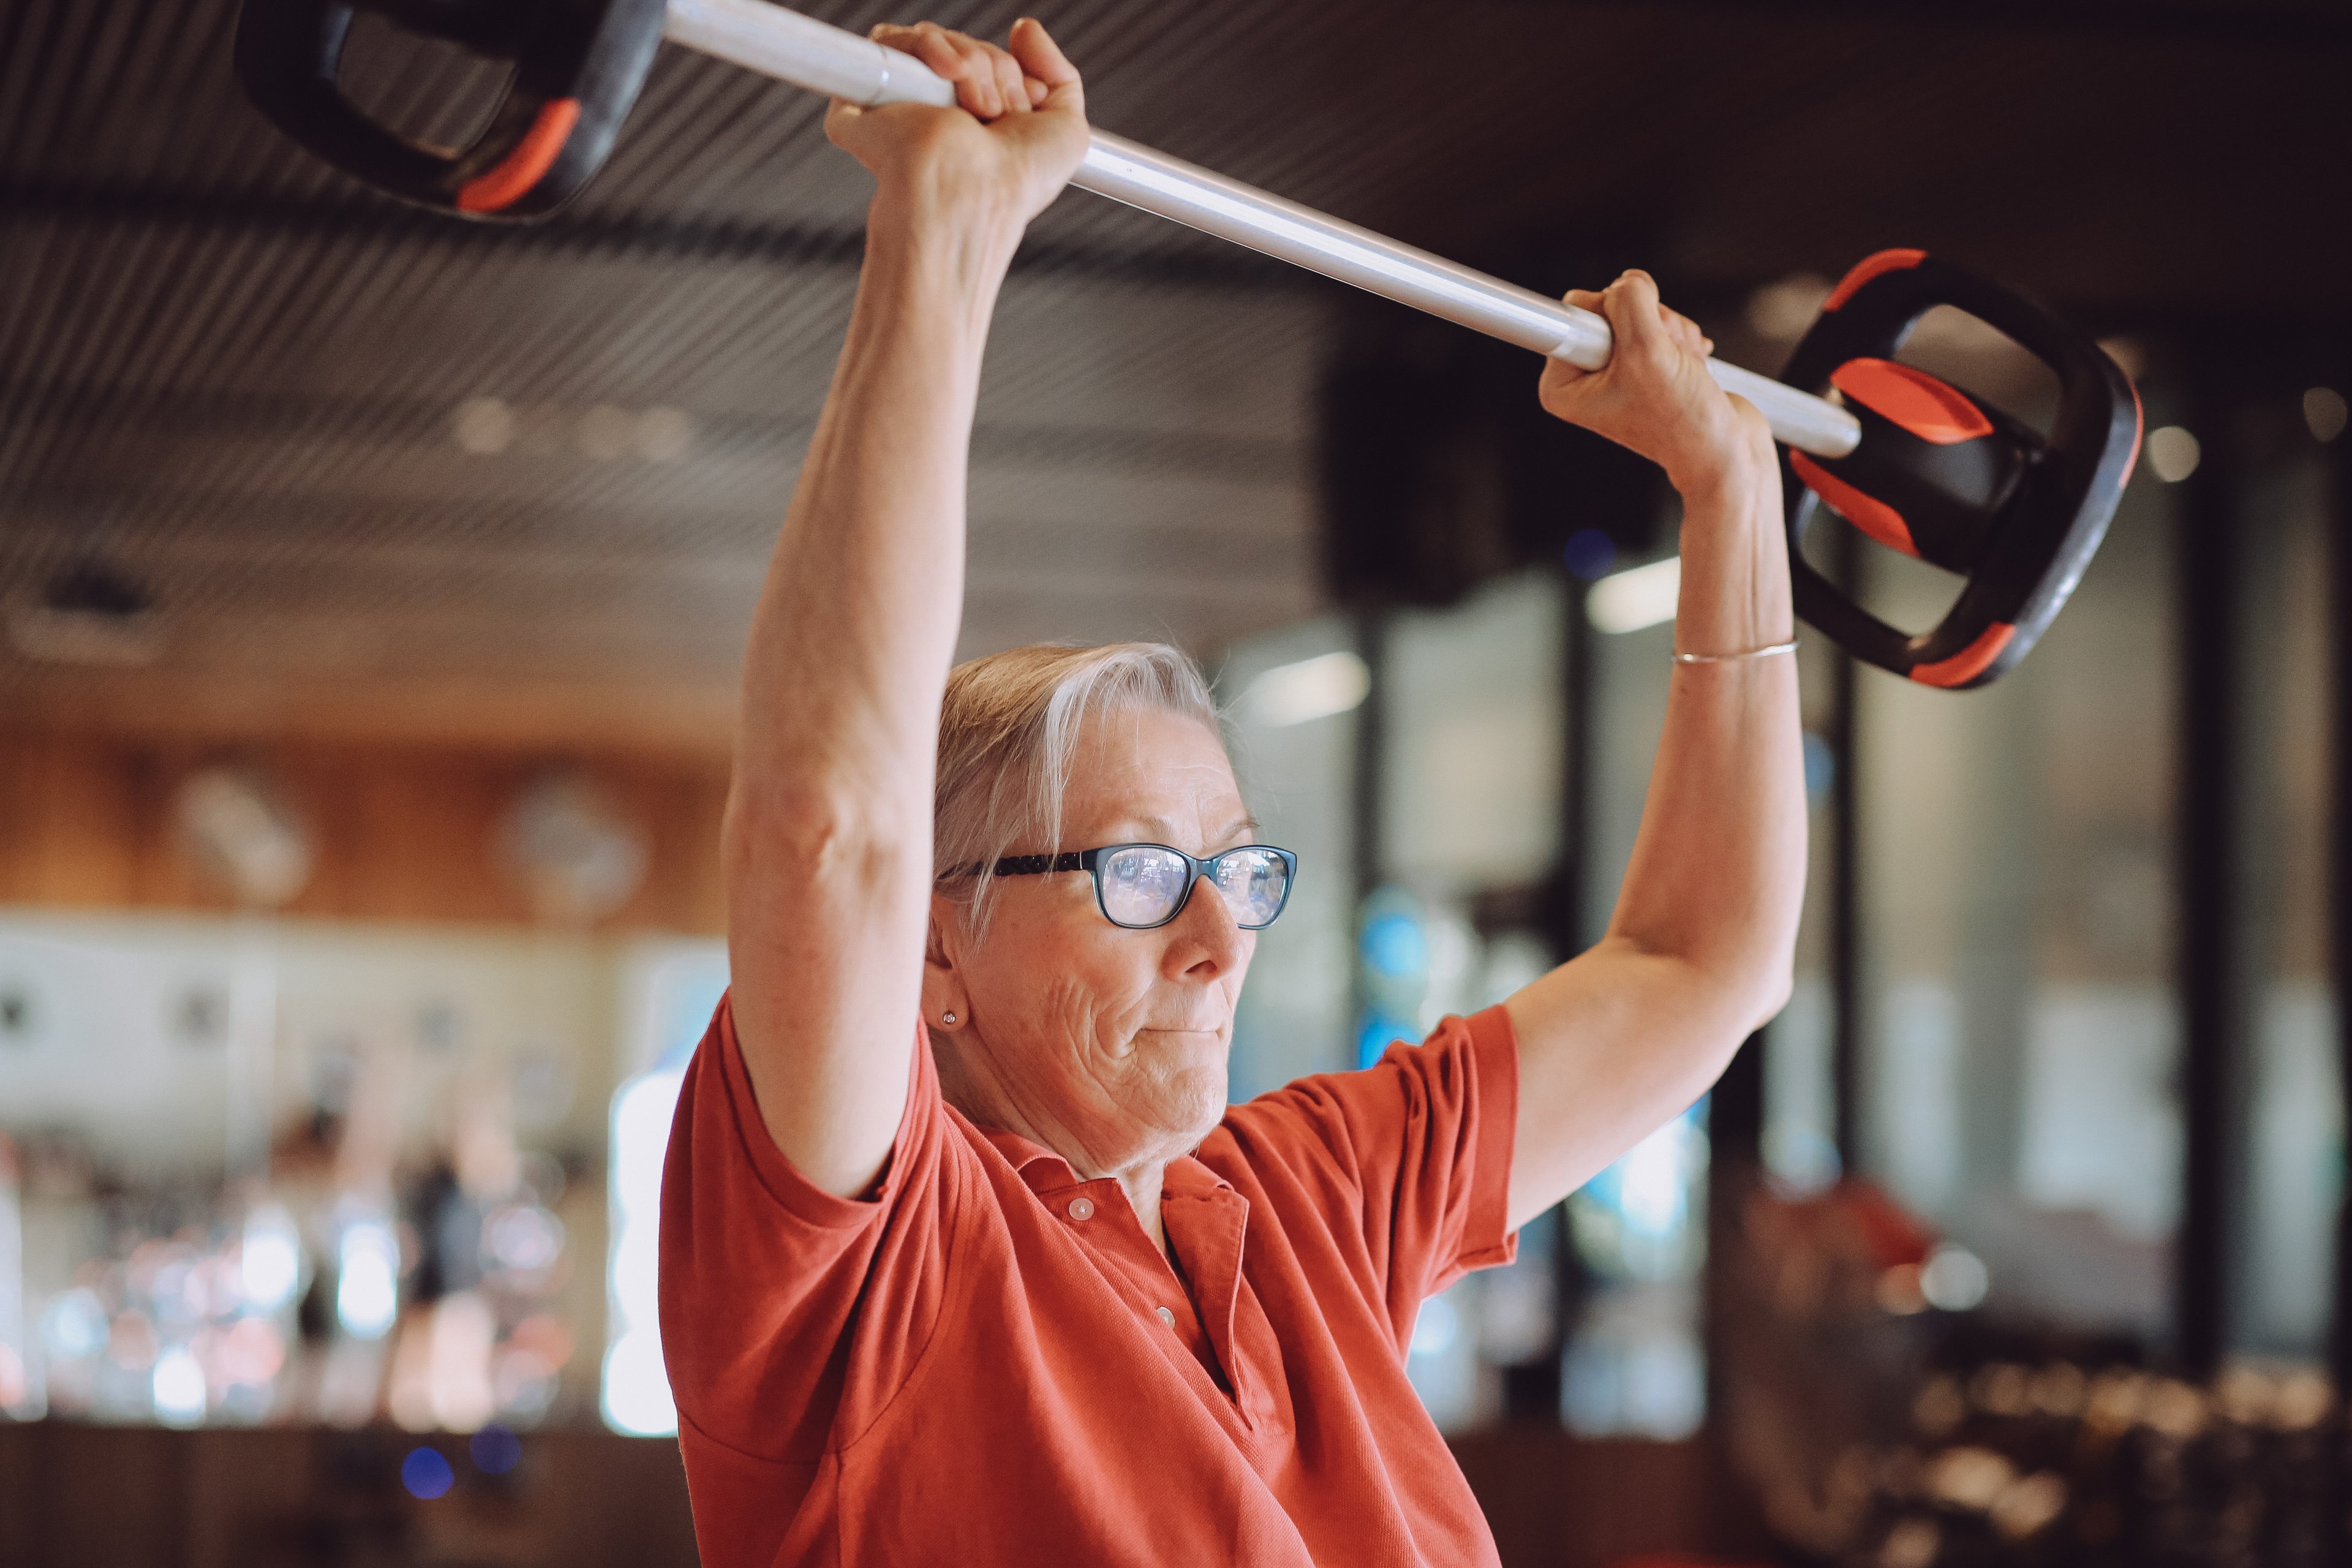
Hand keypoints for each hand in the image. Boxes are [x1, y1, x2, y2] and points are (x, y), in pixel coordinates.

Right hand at [826, 19, 1087, 234]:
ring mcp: (900, 103)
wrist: (975, 192)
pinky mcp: (864, 97)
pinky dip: (930, 47)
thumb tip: (1024, 28)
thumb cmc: (1018, 181)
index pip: (994, 65)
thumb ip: (1059, 75)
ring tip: (976, 106)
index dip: (1015, 78)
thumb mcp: (1067, 129)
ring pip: (933, 38)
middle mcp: (938, 113)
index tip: (1022, 114)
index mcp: (976, 124)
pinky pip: (889, 39)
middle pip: (969, 47)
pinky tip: (950, 78)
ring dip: (971, 61)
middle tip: (995, 115)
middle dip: (996, 68)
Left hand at [1536, 270, 1772, 495]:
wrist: (1725, 450)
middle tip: (1665, 358)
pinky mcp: (1646, 361)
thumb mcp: (1647, 351)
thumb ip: (1630, 303)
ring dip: (1672, 333)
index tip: (1633, 347)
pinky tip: (1690, 366)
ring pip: (1642, 313)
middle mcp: (1584, 377)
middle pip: (1611, 307)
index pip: (1573, 312)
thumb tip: (1627, 281)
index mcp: (1562, 385)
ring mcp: (1617, 369)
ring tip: (1682, 366)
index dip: (1613, 316)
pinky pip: (1662, 324)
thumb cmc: (1681, 419)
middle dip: (1650, 324)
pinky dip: (1684, 340)